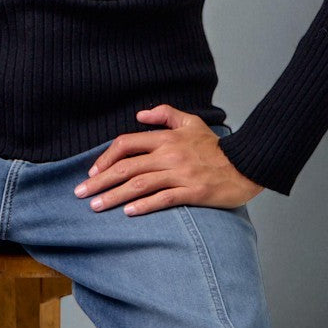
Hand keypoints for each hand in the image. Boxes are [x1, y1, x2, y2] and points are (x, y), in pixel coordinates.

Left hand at [72, 105, 263, 214]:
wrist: (246, 164)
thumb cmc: (216, 146)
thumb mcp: (191, 121)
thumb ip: (165, 114)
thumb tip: (140, 115)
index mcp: (166, 138)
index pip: (126, 144)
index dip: (106, 158)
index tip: (92, 171)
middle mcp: (170, 155)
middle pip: (127, 167)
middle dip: (100, 180)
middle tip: (81, 193)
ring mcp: (181, 174)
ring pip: (140, 184)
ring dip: (115, 196)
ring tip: (96, 206)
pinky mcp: (193, 192)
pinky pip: (164, 199)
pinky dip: (145, 205)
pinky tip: (129, 212)